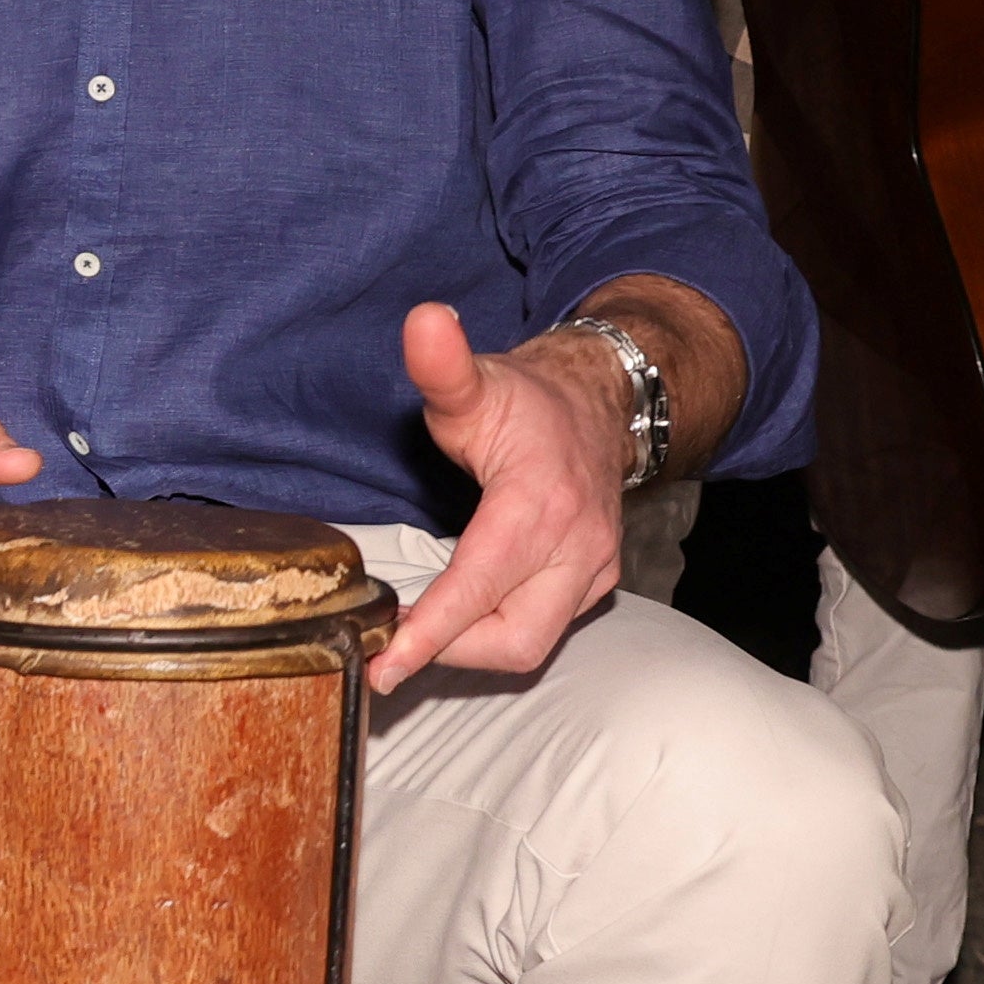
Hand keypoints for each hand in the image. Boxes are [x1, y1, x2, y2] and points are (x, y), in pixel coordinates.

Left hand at [368, 303, 632, 689]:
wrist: (597, 406)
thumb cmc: (527, 402)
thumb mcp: (475, 382)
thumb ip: (442, 365)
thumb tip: (424, 321)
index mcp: (540, 504)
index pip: (480, 586)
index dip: (431, 631)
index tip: (386, 662)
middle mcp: (577, 547)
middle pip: (513, 638)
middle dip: (449, 652)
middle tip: (390, 645)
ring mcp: (592, 571)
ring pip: (531, 644)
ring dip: (470, 649)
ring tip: (416, 636)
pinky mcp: (594, 585)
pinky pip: (543, 632)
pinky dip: (494, 636)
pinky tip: (455, 624)